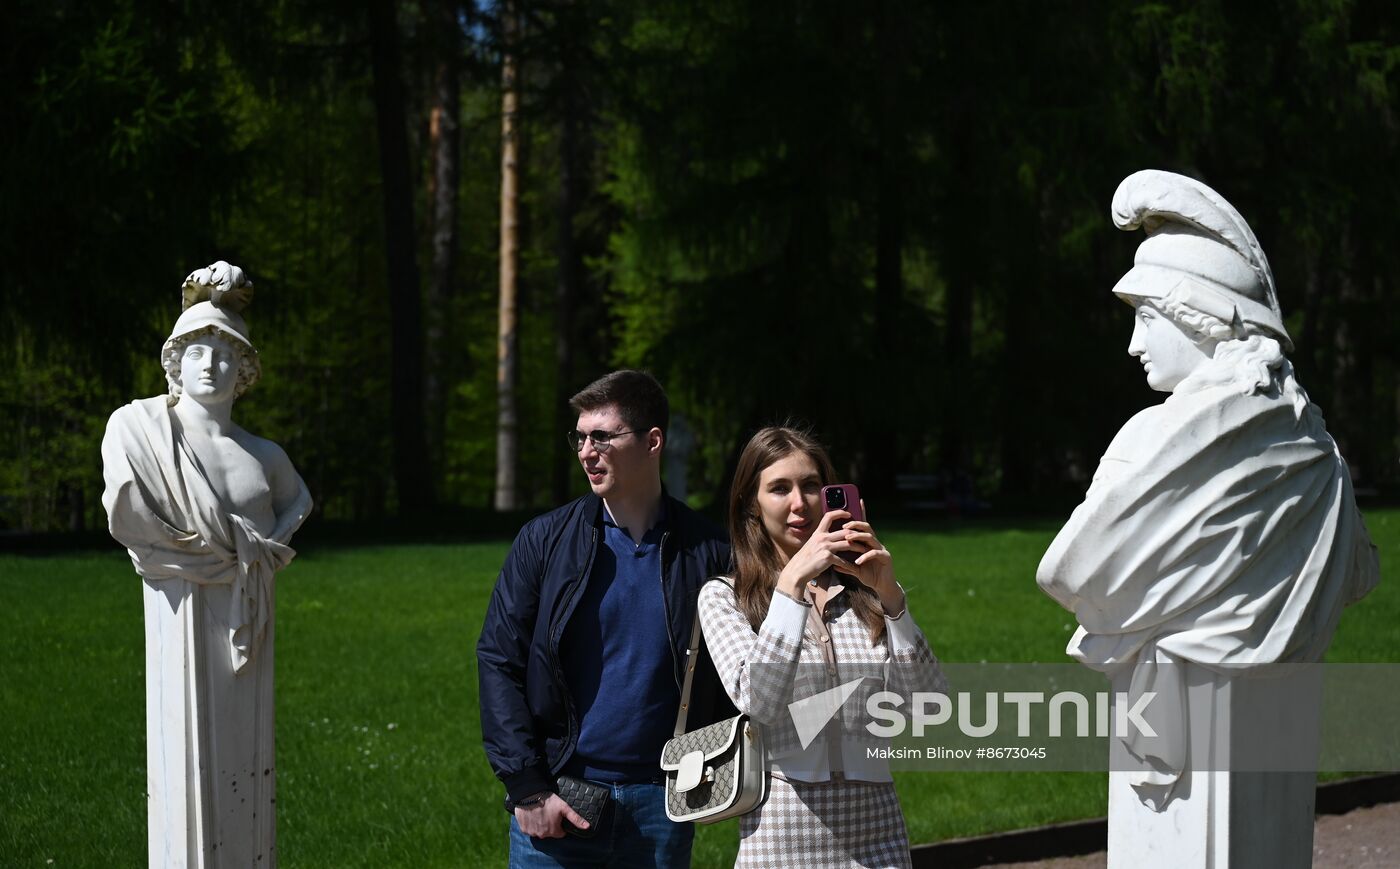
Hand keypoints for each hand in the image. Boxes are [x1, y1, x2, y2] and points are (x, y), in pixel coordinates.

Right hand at [514, 793, 588, 838]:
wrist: (529, 795)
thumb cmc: (548, 800)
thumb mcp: (564, 808)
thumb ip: (576, 818)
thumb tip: (587, 827)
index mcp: (554, 832)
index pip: (560, 833)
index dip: (559, 824)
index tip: (556, 816)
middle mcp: (543, 835)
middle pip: (549, 832)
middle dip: (550, 824)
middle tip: (548, 813)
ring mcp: (532, 833)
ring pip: (539, 831)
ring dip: (540, 825)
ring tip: (540, 813)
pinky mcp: (524, 829)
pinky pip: (529, 829)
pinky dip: (531, 824)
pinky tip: (532, 815)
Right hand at [776, 508, 857, 597]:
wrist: (797, 570)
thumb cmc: (805, 558)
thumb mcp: (812, 544)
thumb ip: (821, 539)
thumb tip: (832, 536)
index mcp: (818, 533)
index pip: (829, 516)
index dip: (840, 512)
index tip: (848, 513)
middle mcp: (822, 538)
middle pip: (845, 531)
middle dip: (857, 534)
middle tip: (864, 536)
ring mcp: (825, 547)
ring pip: (848, 544)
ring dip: (858, 547)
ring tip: (864, 550)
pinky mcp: (828, 558)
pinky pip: (843, 560)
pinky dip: (850, 564)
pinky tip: (854, 566)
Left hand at [832, 500, 904, 614]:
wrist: (882, 587)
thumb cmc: (869, 575)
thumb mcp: (855, 569)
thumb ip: (846, 565)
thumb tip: (833, 564)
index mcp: (867, 543)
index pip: (863, 526)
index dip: (862, 512)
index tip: (858, 500)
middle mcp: (875, 543)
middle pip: (866, 528)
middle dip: (855, 525)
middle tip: (844, 526)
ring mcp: (881, 549)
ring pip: (870, 538)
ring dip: (858, 537)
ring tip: (848, 540)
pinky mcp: (886, 557)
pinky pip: (875, 553)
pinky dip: (865, 556)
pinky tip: (858, 561)